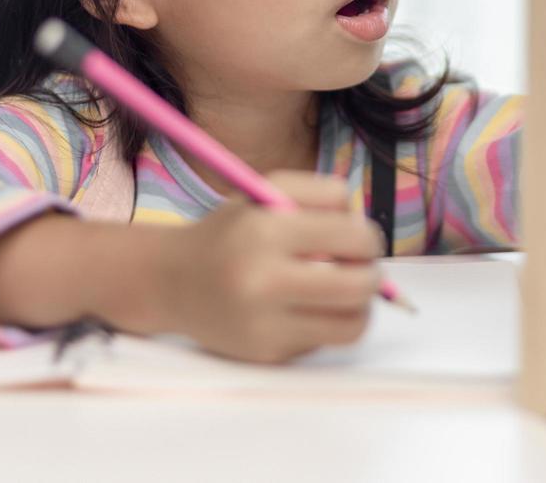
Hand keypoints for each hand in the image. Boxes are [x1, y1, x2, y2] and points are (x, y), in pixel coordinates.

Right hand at [126, 171, 382, 362]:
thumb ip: (323, 194)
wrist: (173, 282)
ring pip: (352, 324)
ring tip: (341, 289)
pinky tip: (306, 309)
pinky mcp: (267, 353)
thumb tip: (366, 228)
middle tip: (360, 267)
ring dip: (359, 305)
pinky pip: (324, 341)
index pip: (353, 237)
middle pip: (360, 286)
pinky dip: (327, 324)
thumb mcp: (267, 191)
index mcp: (266, 231)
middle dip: (372, 274)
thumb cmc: (231, 232)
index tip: (360, 239)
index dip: (369, 238)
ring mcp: (265, 324)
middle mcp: (264, 280)